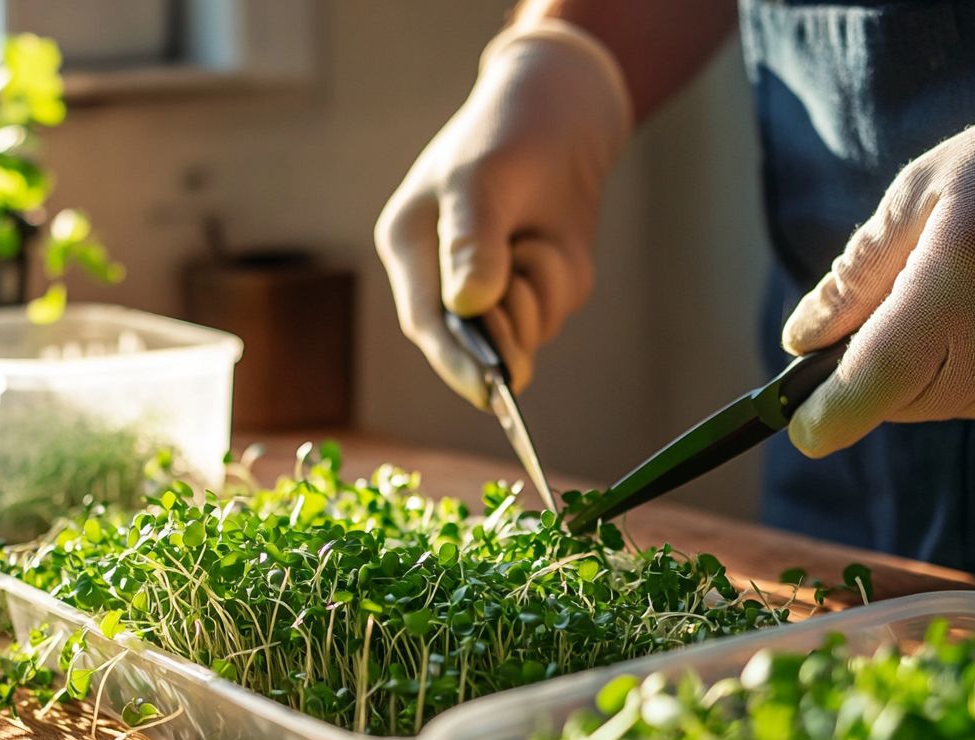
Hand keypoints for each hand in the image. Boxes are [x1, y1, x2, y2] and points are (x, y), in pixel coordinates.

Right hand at [374, 21, 629, 407]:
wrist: (562, 114)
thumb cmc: (507, 133)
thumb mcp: (482, 177)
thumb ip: (472, 240)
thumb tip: (471, 304)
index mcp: (411, 250)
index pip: (428, 323)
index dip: (458, 362)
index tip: (491, 389)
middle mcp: (445, 280)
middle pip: (475, 343)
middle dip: (511, 321)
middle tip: (527, 270)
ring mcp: (492, 289)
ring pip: (524, 332)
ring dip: (542, 289)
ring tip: (535, 236)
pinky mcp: (533, 290)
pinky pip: (554, 311)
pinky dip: (561, 280)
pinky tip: (550, 240)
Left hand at [783, 71, 974, 457]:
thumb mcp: (918, 197)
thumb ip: (853, 277)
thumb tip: (800, 342)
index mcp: (955, 297)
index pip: (867, 390)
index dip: (822, 415)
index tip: (796, 426)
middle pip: (897, 403)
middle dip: (874, 369)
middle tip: (898, 298)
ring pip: (942, 404)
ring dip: (925, 369)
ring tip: (960, 290)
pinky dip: (972, 368)